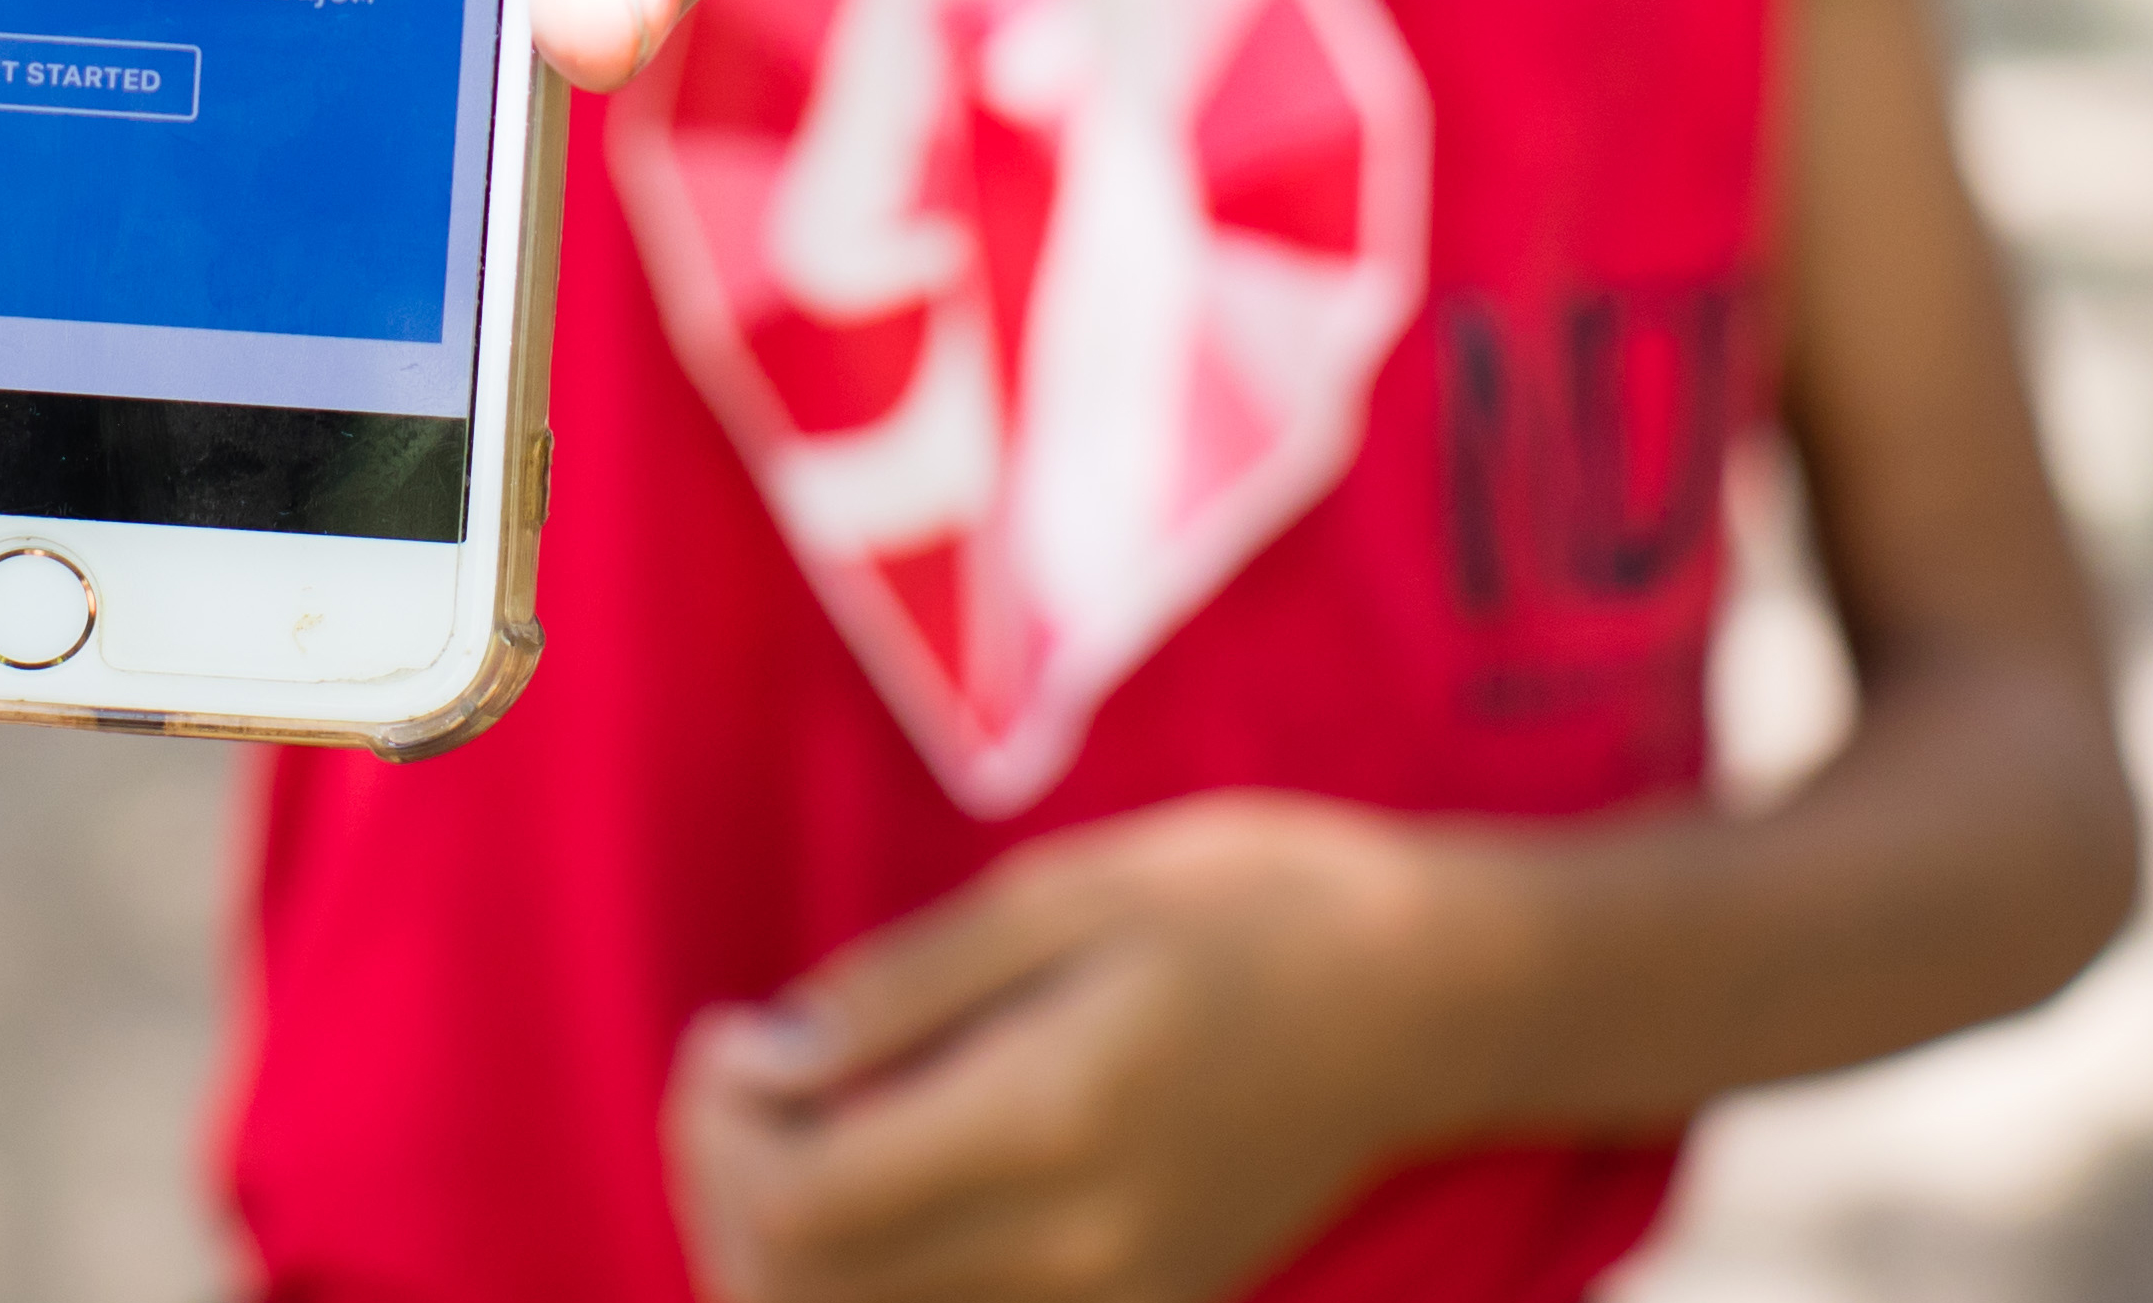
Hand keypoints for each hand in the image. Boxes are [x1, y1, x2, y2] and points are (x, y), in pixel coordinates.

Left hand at [666, 797, 1554, 1302]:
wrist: (1432, 1003)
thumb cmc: (1253, 907)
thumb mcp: (1064, 889)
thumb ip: (904, 989)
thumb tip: (769, 1063)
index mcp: (1049, 1122)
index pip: (801, 1203)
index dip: (720, 1127)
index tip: (738, 1031)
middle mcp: (1073, 1250)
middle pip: (806, 1292)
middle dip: (728, 1185)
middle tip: (752, 1073)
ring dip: (784, 1244)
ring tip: (800, 1125)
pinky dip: (868, 1281)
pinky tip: (877, 1179)